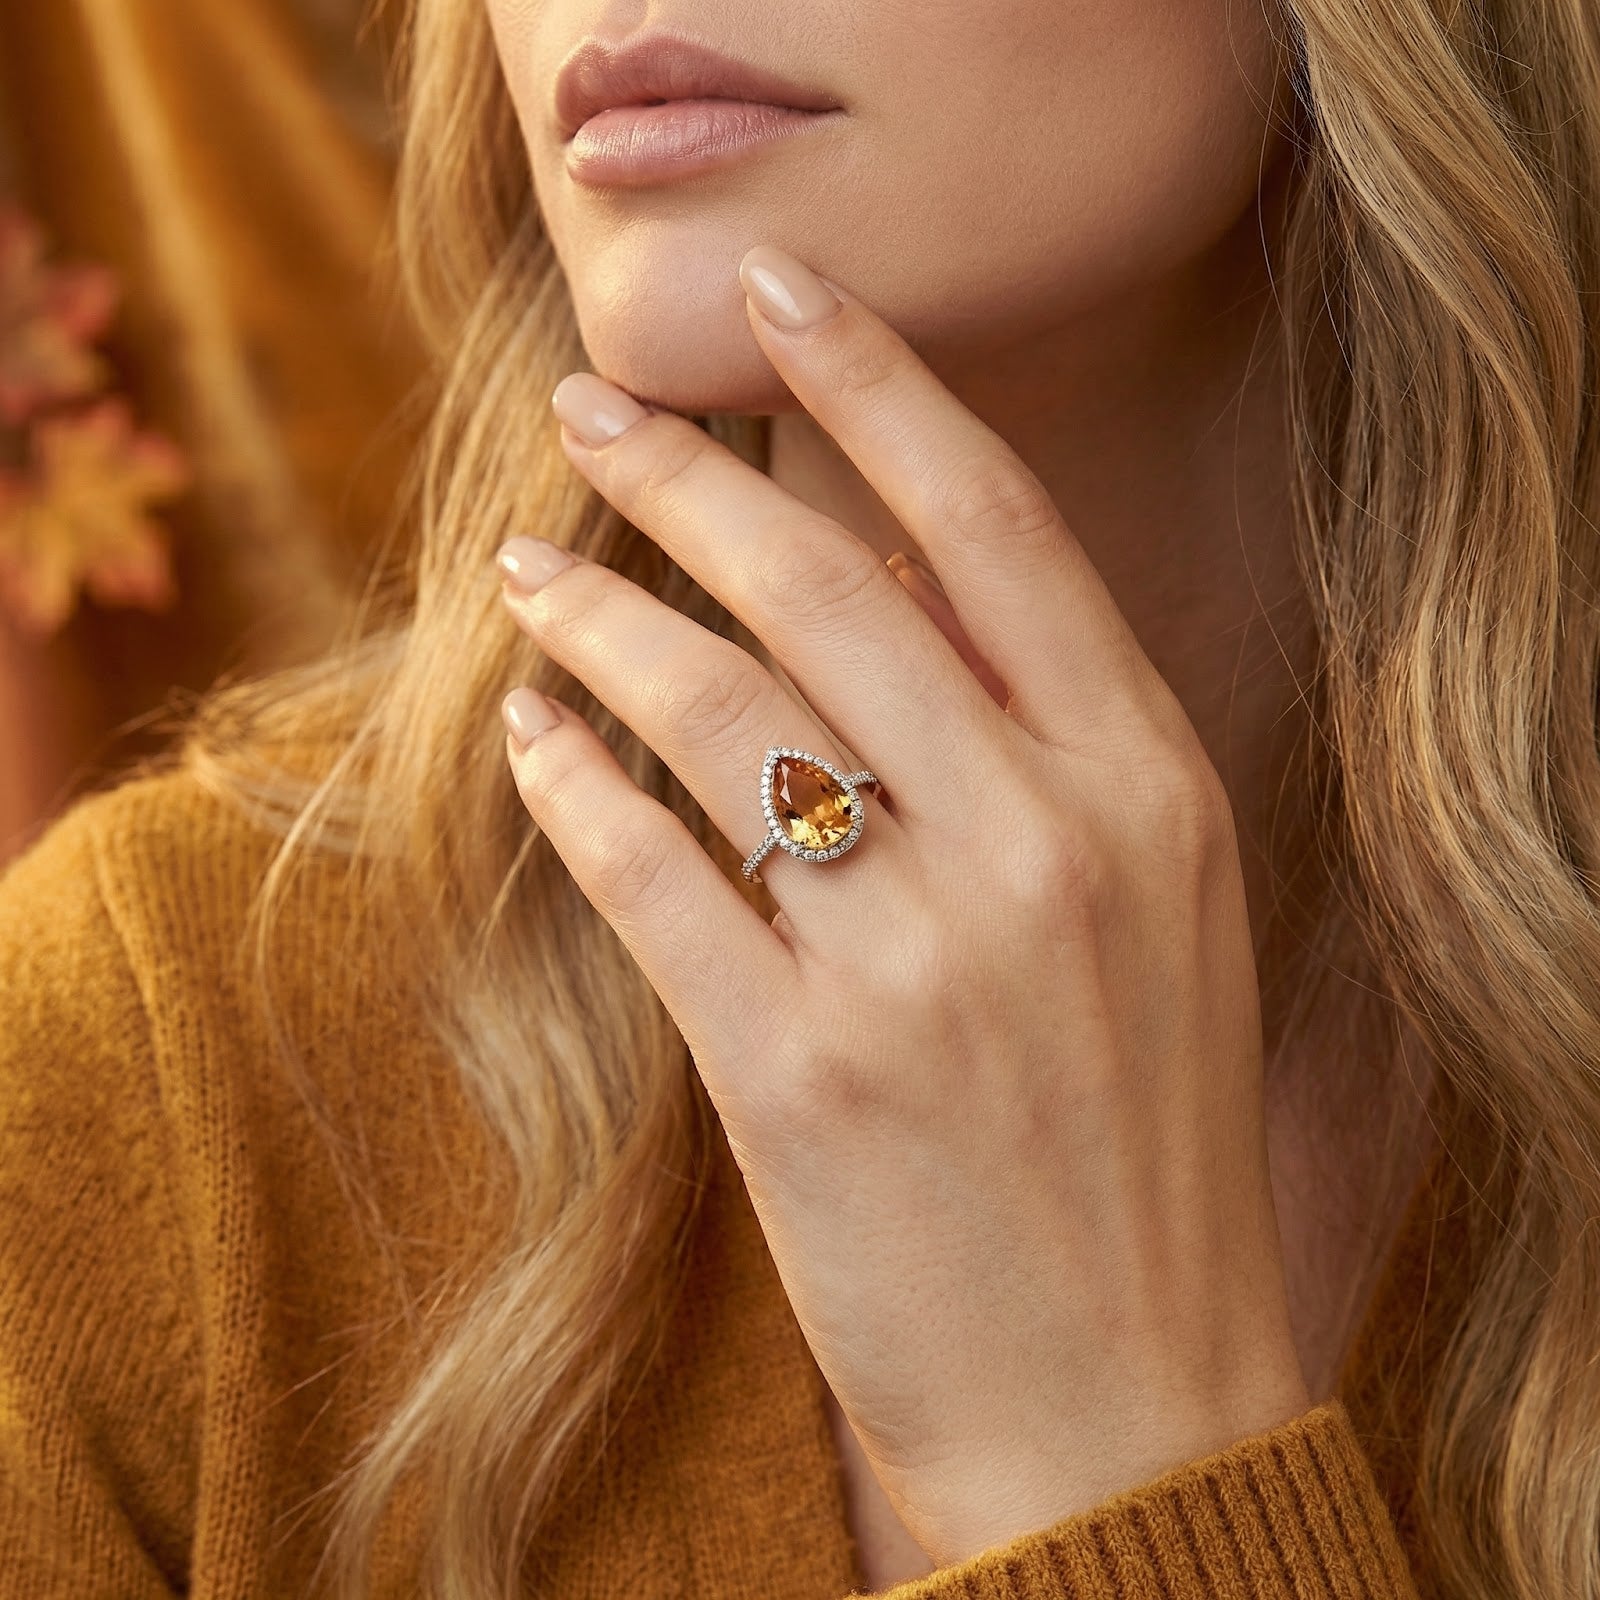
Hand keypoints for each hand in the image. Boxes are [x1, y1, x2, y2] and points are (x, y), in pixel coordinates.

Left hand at [494, 244, 1311, 1568]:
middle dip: (684, 472)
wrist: (1128, 1398)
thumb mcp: (1151, 913)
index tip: (778, 293)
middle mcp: (1042, 846)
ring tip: (528, 577)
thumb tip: (883, 580)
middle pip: (824, 589)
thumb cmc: (1137, 1140)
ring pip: (714, 712)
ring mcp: (920, 963)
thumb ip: (1042, 742)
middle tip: (591, 412)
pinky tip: (530, 742)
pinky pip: (649, 872)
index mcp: (1146, 789)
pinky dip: (572, 786)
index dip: (877, 385)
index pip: (994, 526)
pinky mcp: (799, 1075)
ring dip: (600, 621)